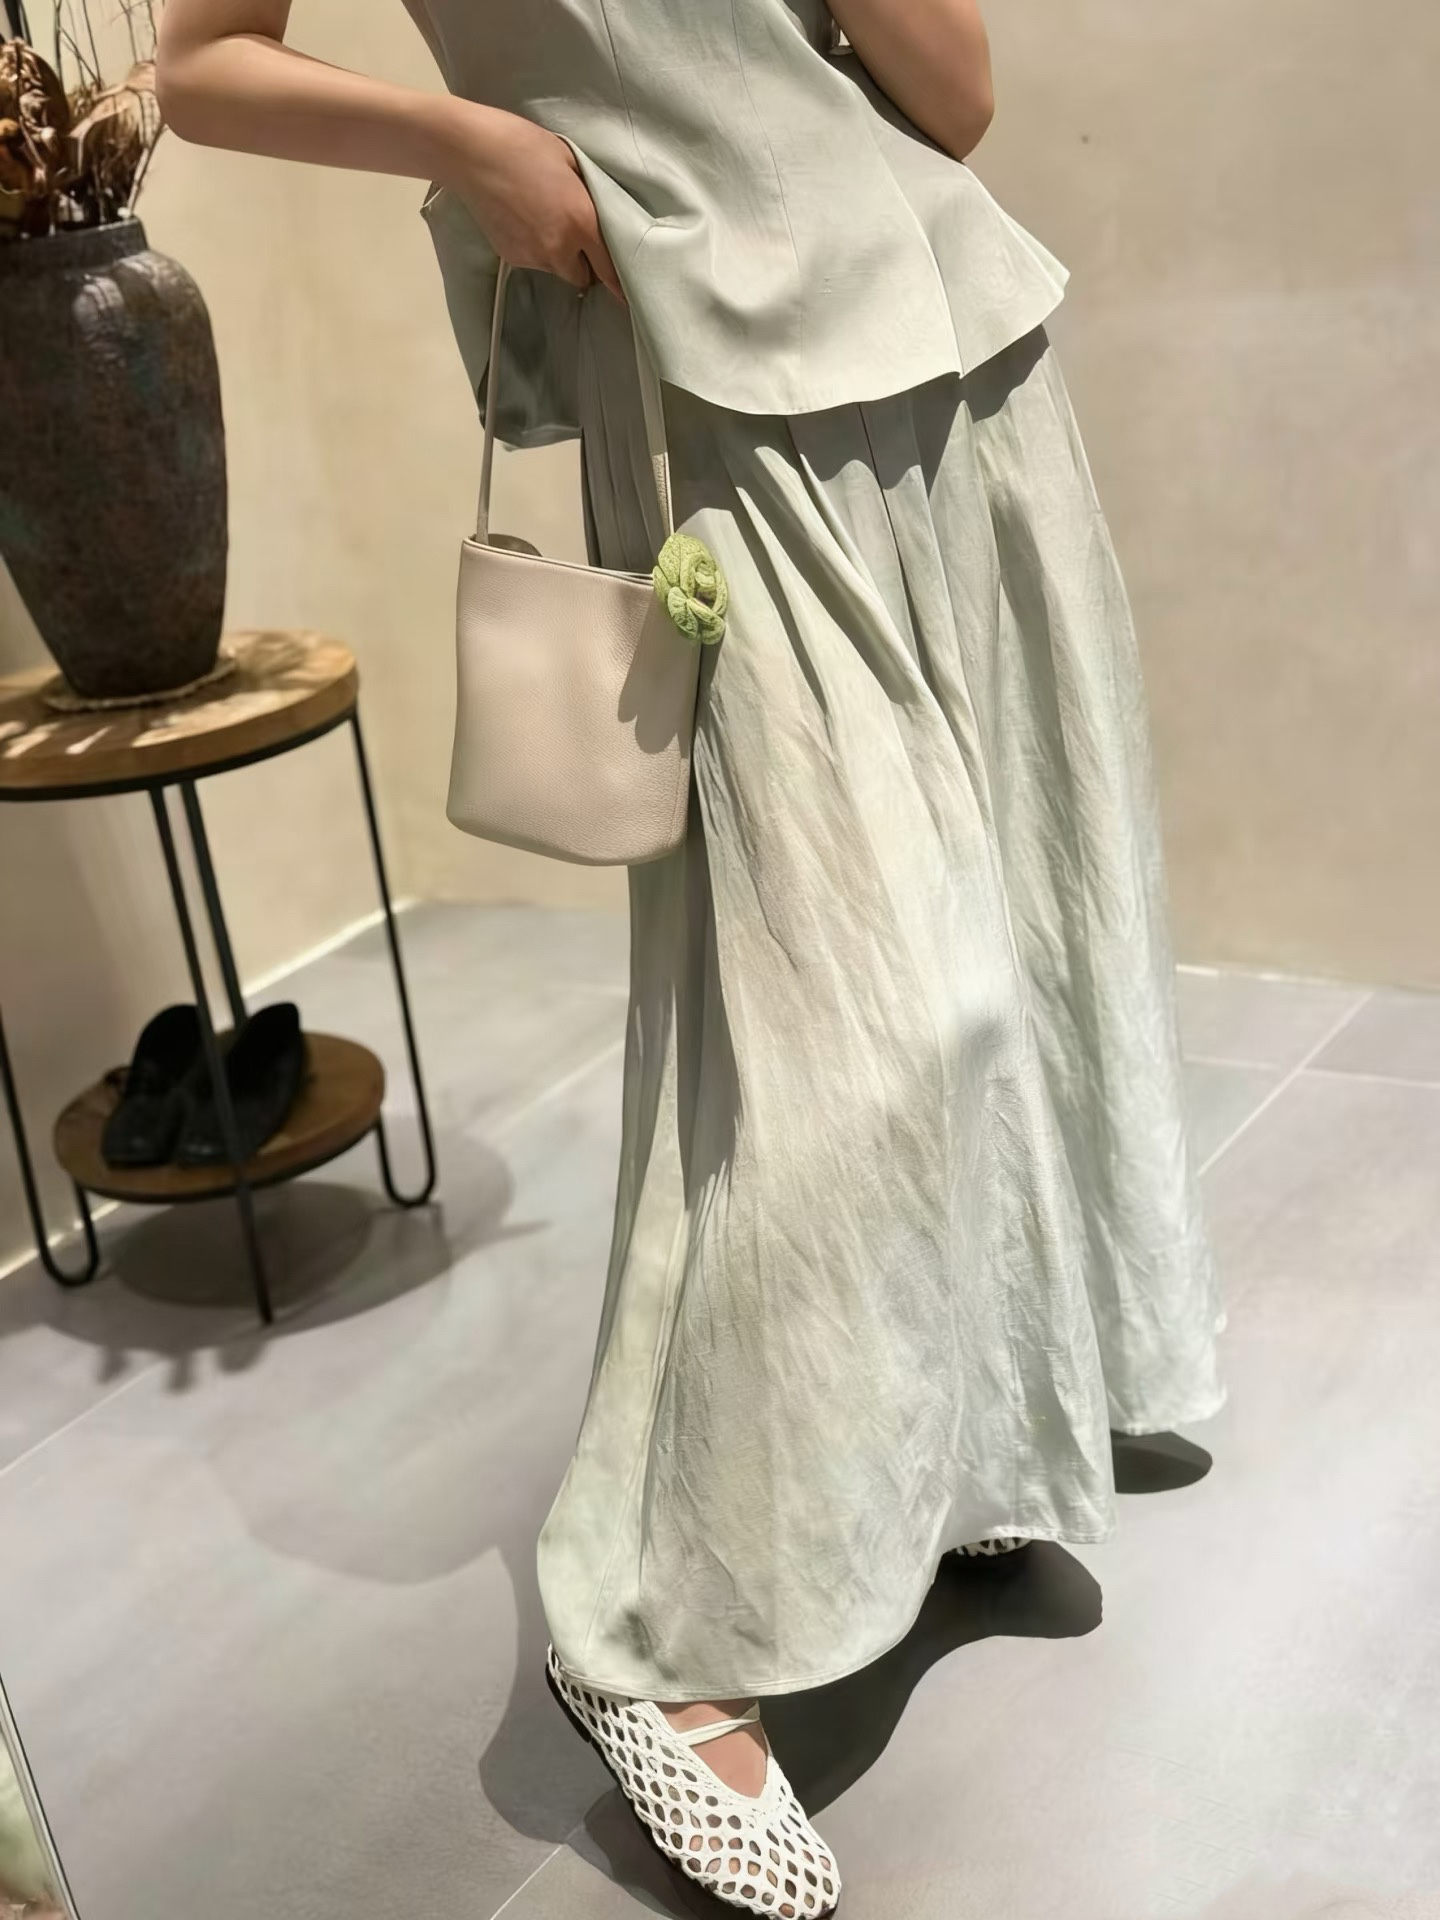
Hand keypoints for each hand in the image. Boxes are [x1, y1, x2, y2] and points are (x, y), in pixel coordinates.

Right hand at [439, 101, 623, 300]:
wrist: (470, 152)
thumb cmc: (523, 145)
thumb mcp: (570, 161)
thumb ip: (590, 196)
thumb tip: (601, 215)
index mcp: (582, 222)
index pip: (610, 268)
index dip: (619, 282)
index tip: (626, 293)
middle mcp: (560, 247)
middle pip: (582, 277)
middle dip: (585, 265)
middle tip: (579, 240)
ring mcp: (532, 256)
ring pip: (557, 270)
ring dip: (560, 257)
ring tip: (545, 222)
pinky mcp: (511, 256)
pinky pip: (533, 262)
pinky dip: (535, 250)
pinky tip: (523, 221)